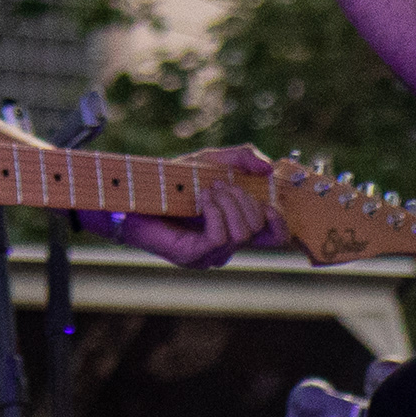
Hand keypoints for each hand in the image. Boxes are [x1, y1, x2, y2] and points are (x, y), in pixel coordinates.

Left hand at [83, 145, 283, 266]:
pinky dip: (214, 212)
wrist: (135, 193)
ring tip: (207, 190)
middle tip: (219, 184)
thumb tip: (268, 168)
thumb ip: (241, 159)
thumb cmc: (172, 181)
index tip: (272, 202)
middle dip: (243, 200)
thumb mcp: (211, 162)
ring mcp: (209, 255)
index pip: (274, 237)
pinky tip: (201, 199)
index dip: (280, 223)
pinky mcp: (191, 256)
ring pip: (241, 233)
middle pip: (257, 230)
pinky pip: (219, 237)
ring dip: (227, 203)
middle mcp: (226, 246)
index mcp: (235, 228)